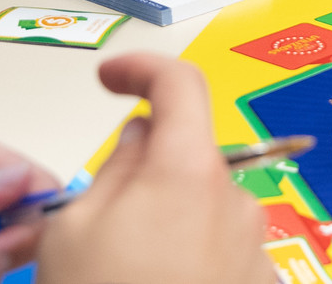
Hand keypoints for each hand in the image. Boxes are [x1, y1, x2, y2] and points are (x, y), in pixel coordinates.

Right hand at [36, 55, 268, 283]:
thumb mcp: (72, 230)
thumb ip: (112, 167)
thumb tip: (137, 140)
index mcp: (188, 173)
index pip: (179, 83)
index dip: (140, 69)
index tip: (111, 78)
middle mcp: (235, 201)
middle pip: (189, 155)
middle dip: (148, 169)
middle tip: (101, 216)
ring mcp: (254, 245)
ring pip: (204, 205)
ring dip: (169, 218)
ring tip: (127, 266)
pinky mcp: (259, 280)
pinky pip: (220, 248)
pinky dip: (190, 255)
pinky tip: (159, 280)